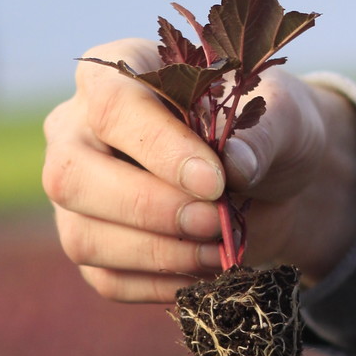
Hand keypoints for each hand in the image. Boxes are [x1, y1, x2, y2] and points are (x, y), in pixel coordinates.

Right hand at [43, 38, 355, 302]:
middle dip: (150, 209)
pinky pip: (106, 278)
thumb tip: (235, 164)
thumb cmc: (265, 131)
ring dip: (158, 253)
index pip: (113, 106)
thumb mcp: (283, 118)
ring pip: (83, 237)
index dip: (158, 148)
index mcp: (116, 71)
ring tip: (220, 250)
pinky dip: (160, 284)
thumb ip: (263, 134)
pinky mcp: (92, 242)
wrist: (272, 181)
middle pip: (72, 176)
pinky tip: (205, 271)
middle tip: (215, 222)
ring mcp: (77, 192)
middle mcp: (77, 129)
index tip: (215, 182)